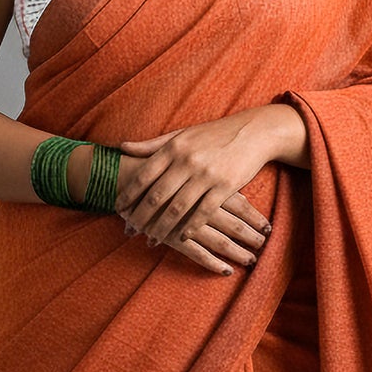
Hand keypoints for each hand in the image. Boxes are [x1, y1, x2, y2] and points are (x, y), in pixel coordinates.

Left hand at [114, 108, 280, 275]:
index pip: (144, 175)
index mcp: (174, 147)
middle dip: (141, 216)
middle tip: (130, 230)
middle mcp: (187, 161)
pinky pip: (203, 212)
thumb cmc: (213, 135)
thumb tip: (122, 147)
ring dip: (162, 227)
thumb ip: (152, 145)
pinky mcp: (225, 186)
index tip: (118, 209)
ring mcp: (206, 174)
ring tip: (152, 239)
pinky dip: (190, 227)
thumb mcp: (181, 135)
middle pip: (157, 195)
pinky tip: (182, 238)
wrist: (253, 132)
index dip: (128, 195)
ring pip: (178, 208)